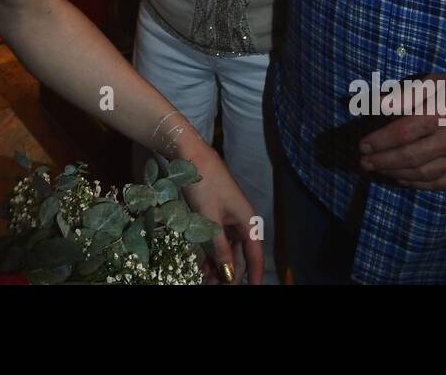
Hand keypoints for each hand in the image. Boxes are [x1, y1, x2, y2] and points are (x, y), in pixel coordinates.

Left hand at [182, 145, 264, 283]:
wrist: (189, 155)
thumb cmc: (203, 183)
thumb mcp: (209, 219)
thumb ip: (219, 247)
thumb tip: (229, 273)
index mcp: (247, 219)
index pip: (256, 254)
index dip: (255, 274)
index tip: (254, 290)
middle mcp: (240, 219)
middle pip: (240, 254)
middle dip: (229, 272)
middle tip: (214, 286)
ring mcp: (226, 216)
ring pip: (226, 247)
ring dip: (218, 264)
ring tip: (205, 278)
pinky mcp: (214, 213)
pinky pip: (216, 238)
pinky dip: (210, 251)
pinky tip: (201, 263)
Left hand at [357, 72, 445, 189]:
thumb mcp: (436, 82)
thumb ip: (405, 95)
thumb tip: (377, 105)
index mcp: (442, 113)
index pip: (403, 132)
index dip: (380, 141)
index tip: (363, 145)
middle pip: (410, 157)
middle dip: (383, 161)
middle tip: (364, 162)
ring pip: (423, 174)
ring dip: (395, 174)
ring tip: (378, 170)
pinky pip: (439, 183)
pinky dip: (417, 184)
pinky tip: (401, 178)